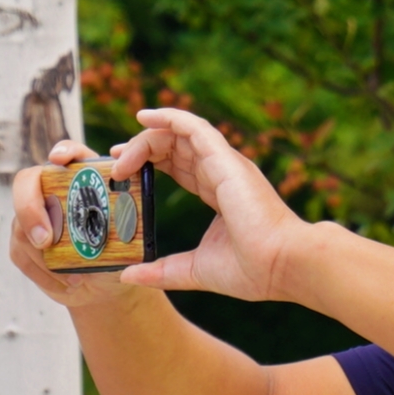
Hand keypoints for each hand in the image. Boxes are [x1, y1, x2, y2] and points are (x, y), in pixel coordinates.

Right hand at [7, 140, 159, 311]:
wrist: (105, 284)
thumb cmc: (119, 255)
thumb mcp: (130, 238)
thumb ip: (125, 223)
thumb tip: (125, 216)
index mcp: (83, 180)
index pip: (70, 154)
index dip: (63, 152)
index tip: (59, 160)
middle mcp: (53, 191)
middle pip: (27, 182)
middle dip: (30, 208)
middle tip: (45, 239)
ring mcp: (34, 215)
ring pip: (21, 225)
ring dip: (44, 256)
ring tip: (75, 276)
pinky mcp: (22, 241)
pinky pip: (20, 253)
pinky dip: (43, 273)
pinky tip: (66, 283)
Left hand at [108, 108, 322, 305]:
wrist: (280, 266)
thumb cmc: (251, 270)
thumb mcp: (193, 271)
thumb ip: (161, 271)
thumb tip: (128, 276)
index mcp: (219, 192)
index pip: (179, 166)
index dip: (150, 162)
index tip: (122, 170)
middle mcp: (221, 172)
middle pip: (175, 147)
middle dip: (141, 148)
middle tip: (112, 159)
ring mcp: (225, 163)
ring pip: (180, 134)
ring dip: (146, 138)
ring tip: (119, 153)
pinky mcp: (226, 160)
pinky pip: (194, 127)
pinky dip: (169, 117)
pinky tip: (144, 118)